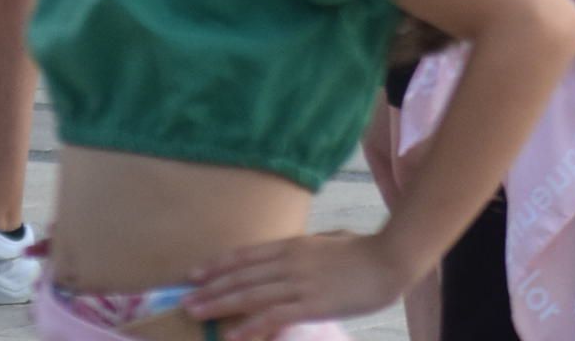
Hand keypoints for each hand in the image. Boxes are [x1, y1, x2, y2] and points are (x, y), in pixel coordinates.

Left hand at [185, 229, 414, 340]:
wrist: (390, 260)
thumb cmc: (364, 252)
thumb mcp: (329, 242)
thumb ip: (305, 252)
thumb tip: (289, 257)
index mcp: (294, 245)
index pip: (247, 255)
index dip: (218, 265)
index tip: (195, 274)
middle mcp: (290, 261)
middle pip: (242, 275)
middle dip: (210, 288)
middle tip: (184, 300)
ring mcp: (299, 283)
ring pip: (250, 294)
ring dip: (220, 305)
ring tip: (196, 314)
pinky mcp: (311, 303)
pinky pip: (273, 316)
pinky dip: (250, 326)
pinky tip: (233, 334)